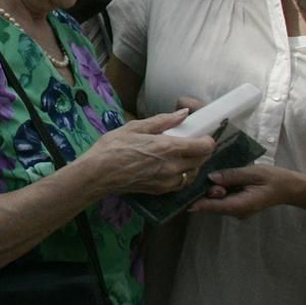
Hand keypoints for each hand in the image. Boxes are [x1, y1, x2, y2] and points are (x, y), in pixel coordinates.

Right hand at [84, 109, 215, 196]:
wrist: (97, 174)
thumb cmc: (113, 147)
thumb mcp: (135, 127)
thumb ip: (163, 121)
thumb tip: (184, 113)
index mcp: (169, 148)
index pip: (204, 147)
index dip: (207, 140)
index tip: (201, 135)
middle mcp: (173, 167)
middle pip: (202, 160)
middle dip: (201, 151)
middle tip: (191, 142)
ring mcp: (168, 181)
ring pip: (193, 173)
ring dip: (193, 164)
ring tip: (181, 156)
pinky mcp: (161, 191)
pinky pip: (181, 183)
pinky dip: (183, 175)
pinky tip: (171, 168)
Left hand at [194, 164, 300, 218]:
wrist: (289, 188)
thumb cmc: (274, 179)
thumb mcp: (254, 173)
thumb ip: (232, 175)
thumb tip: (211, 177)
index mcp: (241, 205)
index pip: (215, 206)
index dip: (199, 203)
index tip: (185, 198)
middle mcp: (237, 212)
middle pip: (213, 205)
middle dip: (206, 192)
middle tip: (207, 175)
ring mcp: (237, 211)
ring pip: (217, 203)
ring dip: (212, 191)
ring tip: (213, 176)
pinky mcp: (237, 206)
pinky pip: (223, 200)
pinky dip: (218, 191)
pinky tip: (218, 180)